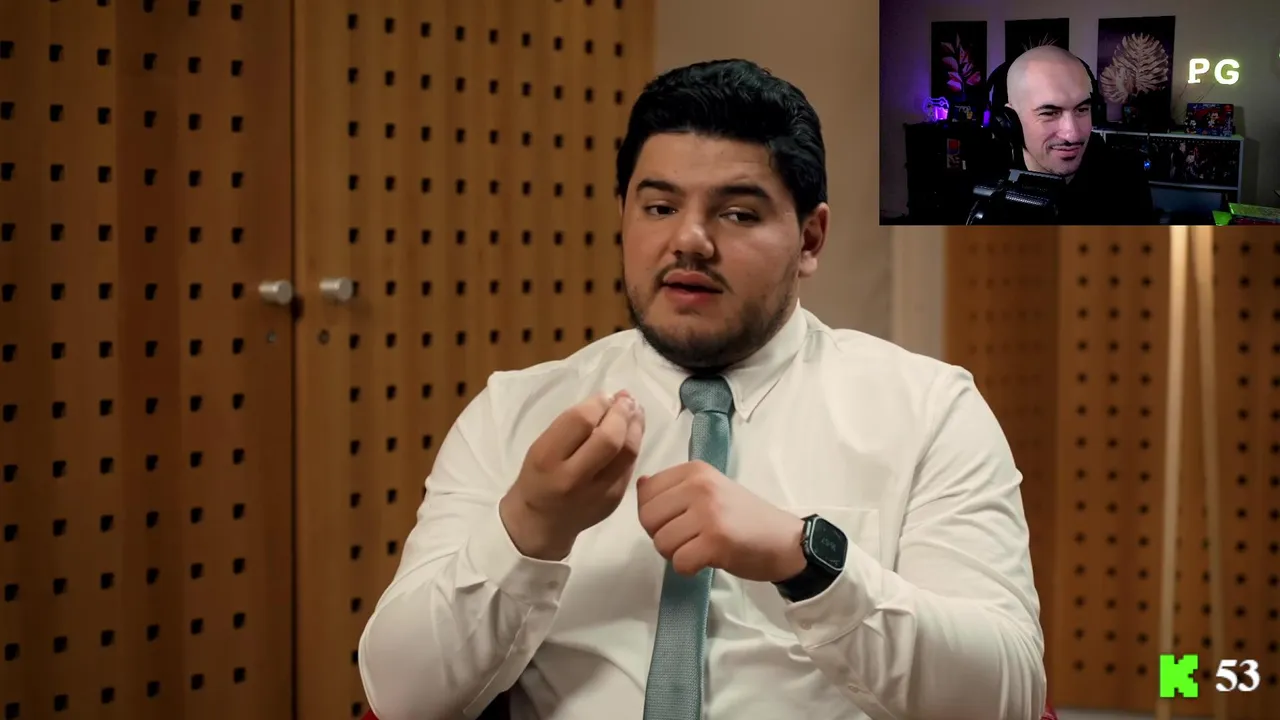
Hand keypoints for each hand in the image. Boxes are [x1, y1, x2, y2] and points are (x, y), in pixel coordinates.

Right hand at [500, 391, 644, 560]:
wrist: (540, 522)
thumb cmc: (539, 476)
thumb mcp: (542, 446)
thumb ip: (572, 425)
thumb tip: (609, 400)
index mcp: (548, 459)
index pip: (580, 421)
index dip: (598, 403)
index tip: (604, 396)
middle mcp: (573, 478)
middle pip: (609, 439)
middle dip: (622, 414)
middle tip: (626, 400)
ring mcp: (597, 493)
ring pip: (628, 453)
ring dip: (636, 426)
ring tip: (635, 411)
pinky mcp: (614, 500)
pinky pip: (630, 466)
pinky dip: (634, 445)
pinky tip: (632, 433)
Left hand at [636, 461, 805, 582]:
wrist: (785, 540)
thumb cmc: (744, 518)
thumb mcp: (710, 490)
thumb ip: (674, 488)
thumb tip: (641, 484)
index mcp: (695, 470)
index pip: (646, 492)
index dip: (654, 515)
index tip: (679, 520)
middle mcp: (700, 486)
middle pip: (648, 519)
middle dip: (662, 536)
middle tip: (688, 539)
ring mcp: (708, 513)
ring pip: (661, 543)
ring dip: (676, 554)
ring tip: (700, 548)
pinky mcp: (716, 541)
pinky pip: (679, 563)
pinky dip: (688, 569)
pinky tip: (707, 560)